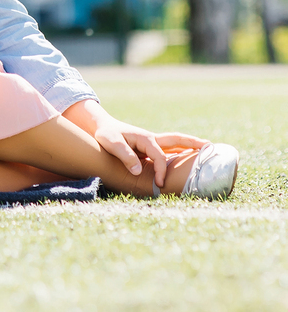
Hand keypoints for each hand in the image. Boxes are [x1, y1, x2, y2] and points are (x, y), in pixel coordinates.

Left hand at [66, 100, 206, 187]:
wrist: (101, 127)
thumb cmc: (105, 134)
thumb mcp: (111, 143)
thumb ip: (125, 155)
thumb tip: (138, 170)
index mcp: (145, 138)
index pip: (159, 157)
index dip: (162, 171)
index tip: (161, 184)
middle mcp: (152, 139)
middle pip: (177, 140)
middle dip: (193, 143)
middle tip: (211, 146)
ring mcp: (152, 142)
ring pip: (175, 143)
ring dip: (190, 146)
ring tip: (208, 149)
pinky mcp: (150, 147)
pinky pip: (169, 150)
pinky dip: (180, 151)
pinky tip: (188, 158)